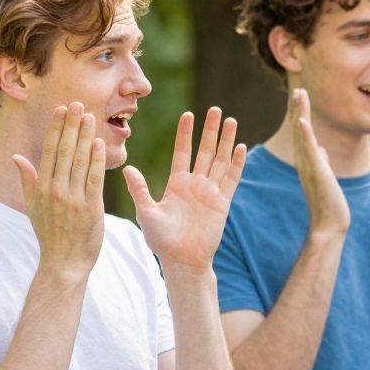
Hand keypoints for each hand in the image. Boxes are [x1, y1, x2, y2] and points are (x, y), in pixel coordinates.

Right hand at [13, 103, 106, 277]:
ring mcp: (73, 199)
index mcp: (41, 188)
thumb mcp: (32, 207)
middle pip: (64, 151)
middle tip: (77, 103)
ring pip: (80, 161)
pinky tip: (98, 143)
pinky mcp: (90, 208)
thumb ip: (27, 180)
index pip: (49, 151)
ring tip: (90, 116)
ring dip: (85, 137)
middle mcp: (55, 190)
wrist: (64, 262)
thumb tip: (16, 157)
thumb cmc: (49, 234)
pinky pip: (94, 179)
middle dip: (71, 126)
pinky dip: (97, 160)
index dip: (56, 129)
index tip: (61, 110)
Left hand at [128, 107, 245, 272]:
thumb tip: (128, 168)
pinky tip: (241, 147)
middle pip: (205, 150)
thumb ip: (139, 189)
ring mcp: (211, 192)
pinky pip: (232, 179)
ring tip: (232, 121)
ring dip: (226, 141)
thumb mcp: (146, 212)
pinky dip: (237, 164)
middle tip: (216, 109)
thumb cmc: (161, 240)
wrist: (182, 260)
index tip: (189, 115)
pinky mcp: (223, 202)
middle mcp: (195, 184)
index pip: (182, 151)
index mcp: (176, 183)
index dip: (186, 133)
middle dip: (210, 130)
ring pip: (221, 160)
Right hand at [289, 88, 348, 238]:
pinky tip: (302, 121)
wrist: (329, 223)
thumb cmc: (328, 202)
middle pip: (300, 130)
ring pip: (303, 135)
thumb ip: (322, 161)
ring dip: (301, 115)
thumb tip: (322, 149)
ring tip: (299, 96)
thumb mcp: (326, 176)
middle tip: (298, 90)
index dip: (301, 114)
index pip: (303, 133)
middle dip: (299, 109)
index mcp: (307, 161)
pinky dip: (305, 135)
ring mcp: (309, 166)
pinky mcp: (317, 172)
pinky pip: (309, 150)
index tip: (302, 97)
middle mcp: (304, 161)